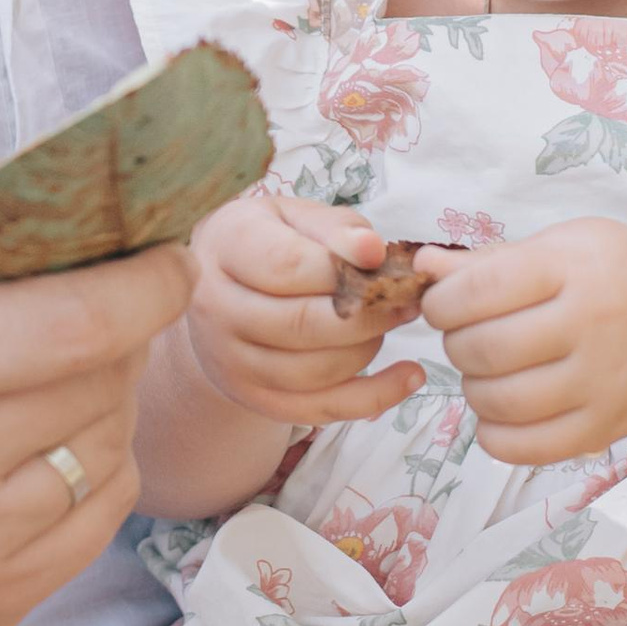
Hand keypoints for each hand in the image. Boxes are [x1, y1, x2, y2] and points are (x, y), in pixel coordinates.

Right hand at [0, 226, 193, 625]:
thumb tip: (83, 222)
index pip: (75, 321)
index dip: (145, 284)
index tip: (167, 260)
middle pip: (101, 380)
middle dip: (120, 335)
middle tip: (99, 312)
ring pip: (111, 449)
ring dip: (106, 403)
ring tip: (53, 383)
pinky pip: (101, 518)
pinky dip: (95, 471)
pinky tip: (47, 449)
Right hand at [185, 189, 427, 426]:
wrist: (216, 292)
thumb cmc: (269, 242)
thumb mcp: (293, 215)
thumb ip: (335, 227)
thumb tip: (374, 251)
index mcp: (226, 247)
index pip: (287, 267)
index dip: (343, 268)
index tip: (383, 260)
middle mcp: (217, 308)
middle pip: (301, 325)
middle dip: (368, 314)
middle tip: (407, 299)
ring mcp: (231, 361)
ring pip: (314, 372)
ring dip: (369, 348)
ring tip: (394, 321)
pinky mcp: (255, 398)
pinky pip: (320, 410)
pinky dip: (374, 397)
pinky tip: (409, 376)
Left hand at [420, 218, 626, 466]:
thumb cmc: (620, 278)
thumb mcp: (567, 246)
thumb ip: (493, 260)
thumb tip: (423, 267)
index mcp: (577, 267)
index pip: (482, 289)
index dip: (443, 302)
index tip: (441, 305)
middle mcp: (593, 324)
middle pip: (487, 348)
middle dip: (455, 345)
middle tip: (465, 339)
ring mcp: (603, 382)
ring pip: (502, 401)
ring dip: (472, 390)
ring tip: (484, 373)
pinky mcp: (606, 428)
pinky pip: (529, 447)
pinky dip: (495, 436)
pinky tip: (497, 414)